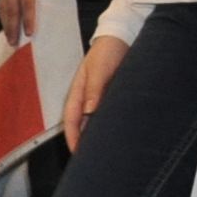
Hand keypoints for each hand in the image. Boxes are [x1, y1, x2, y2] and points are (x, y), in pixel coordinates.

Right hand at [64, 34, 127, 151]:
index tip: (78, 153)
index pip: (73, 120)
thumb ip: (95, 89)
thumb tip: (90, 111)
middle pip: (82, 124)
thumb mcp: (99, 69)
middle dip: (83, 142)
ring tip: (104, 152)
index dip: (73, 137)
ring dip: (96, 135)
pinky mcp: (112, 96)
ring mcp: (99, 97)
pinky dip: (109, 125)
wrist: (123, 36)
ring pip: (95, 121)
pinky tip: (116, 134)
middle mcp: (87, 98)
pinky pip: (107, 114)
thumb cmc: (108, 50)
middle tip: (91, 160)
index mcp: (79, 92)